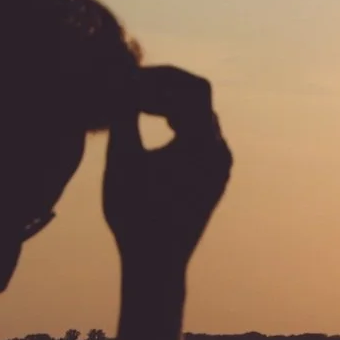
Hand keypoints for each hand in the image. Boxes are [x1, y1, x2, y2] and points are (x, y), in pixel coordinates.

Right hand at [103, 66, 231, 273]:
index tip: (131, 82)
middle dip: (164, 91)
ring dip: (171, 109)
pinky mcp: (214, 181)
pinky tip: (153, 134)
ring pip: (199, 120)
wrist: (155, 264)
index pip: (193, 88)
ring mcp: (220, 169)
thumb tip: (119, 75)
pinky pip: (200, 141)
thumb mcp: (121, 158)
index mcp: (204, 145)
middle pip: (198, 101)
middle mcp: (220, 153)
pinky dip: (178, 129)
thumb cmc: (135, 214)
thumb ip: (123, 112)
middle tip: (130, 92)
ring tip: (137, 110)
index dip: (162, 77)